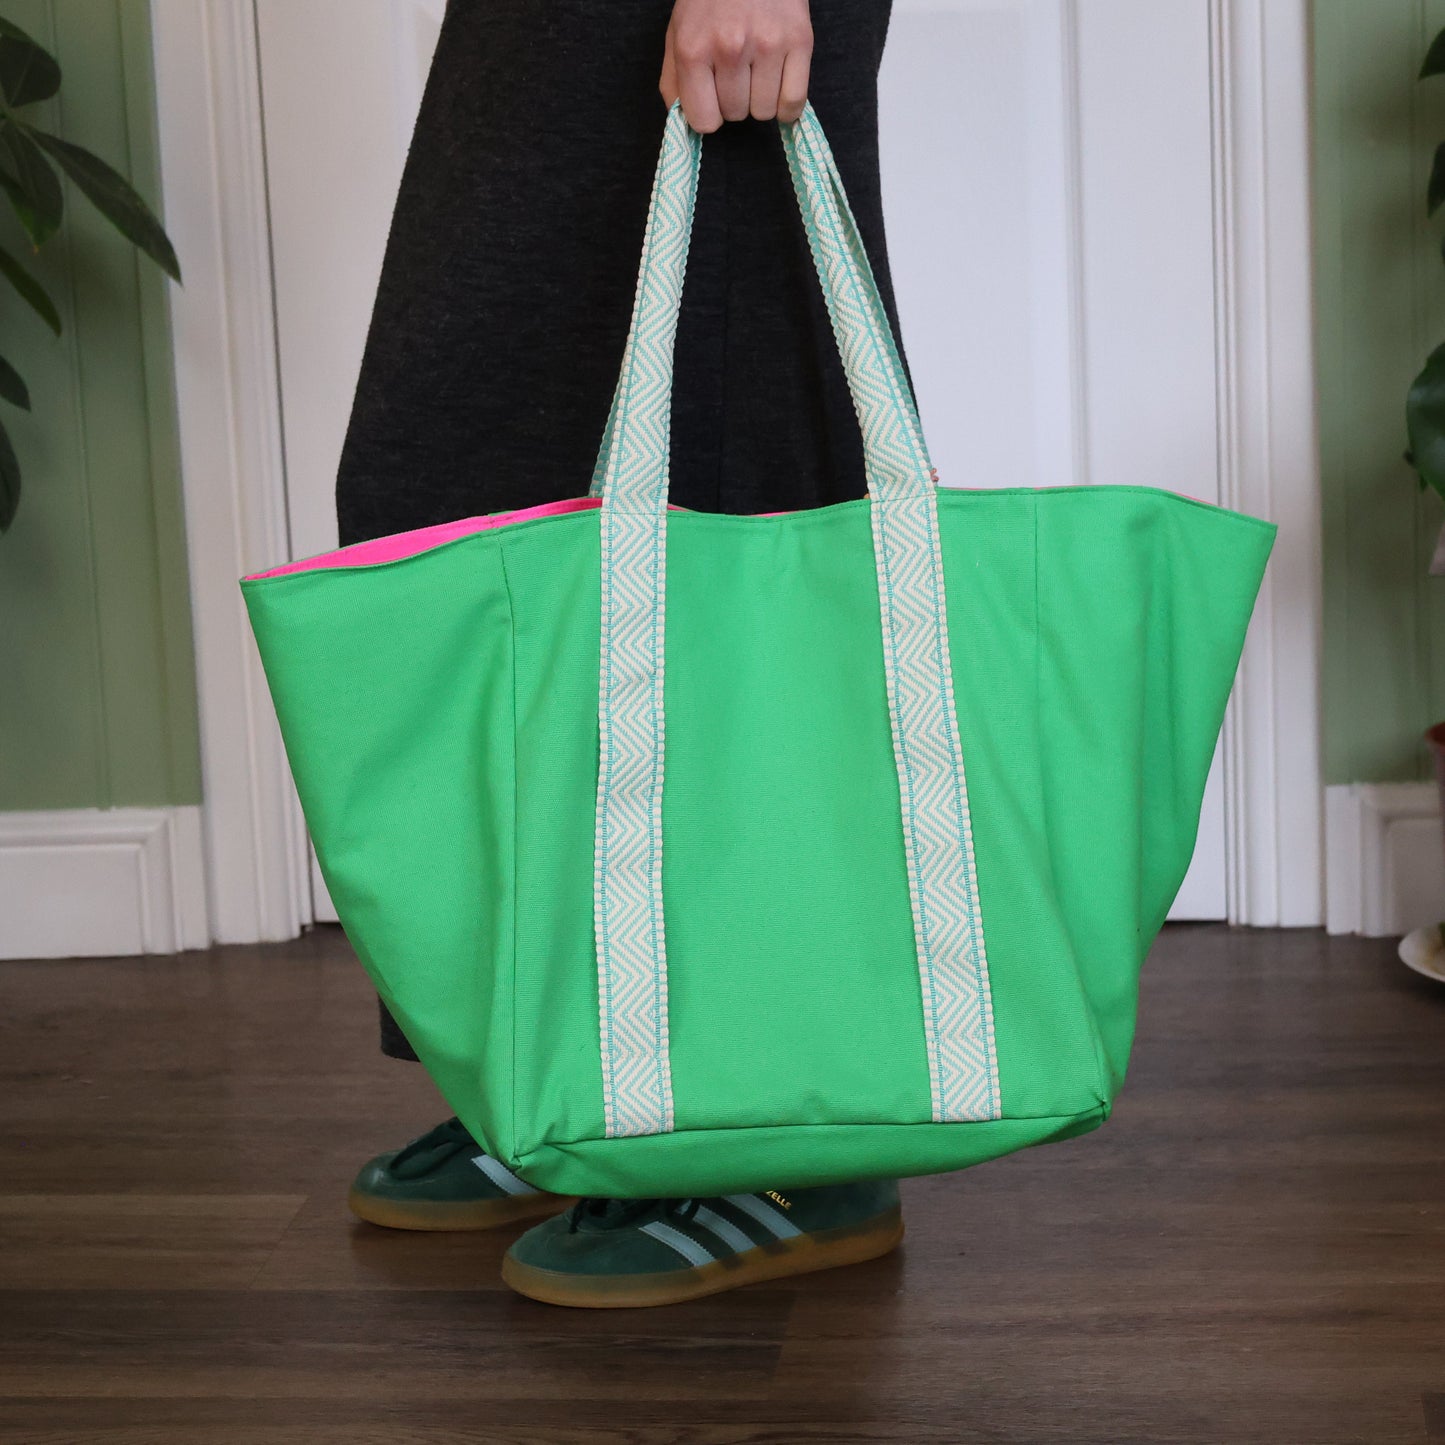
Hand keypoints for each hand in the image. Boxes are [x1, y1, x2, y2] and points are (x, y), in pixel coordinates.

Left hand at [660, 0, 812, 133]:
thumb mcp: (678, 33)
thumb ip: (674, 82)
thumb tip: (682, 124)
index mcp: (694, 50)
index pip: (704, 122)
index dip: (709, 114)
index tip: (713, 98)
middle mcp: (730, 48)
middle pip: (736, 116)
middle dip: (735, 101)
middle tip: (737, 71)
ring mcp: (768, 44)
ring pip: (765, 112)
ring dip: (761, 100)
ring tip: (757, 70)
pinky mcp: (799, 41)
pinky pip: (793, 102)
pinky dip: (787, 105)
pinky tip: (778, 86)